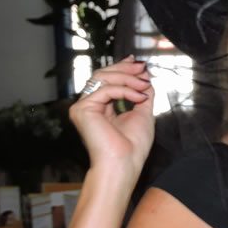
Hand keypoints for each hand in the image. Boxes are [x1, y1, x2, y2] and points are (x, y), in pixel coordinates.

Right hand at [69, 56, 155, 171]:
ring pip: (103, 78)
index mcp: (101, 107)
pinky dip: (125, 90)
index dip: (123, 68)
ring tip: (145, 84)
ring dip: (128, 78)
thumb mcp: (142, 113)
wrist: (124, 164)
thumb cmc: (133, 146)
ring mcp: (83, 107)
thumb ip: (141, 93)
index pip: (108, 80)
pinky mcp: (82, 109)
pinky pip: (106, 90)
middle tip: (143, 68)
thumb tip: (145, 74)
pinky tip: (139, 97)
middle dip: (125, 69)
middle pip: (103, 75)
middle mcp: (89, 105)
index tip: (139, 64)